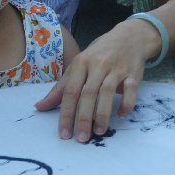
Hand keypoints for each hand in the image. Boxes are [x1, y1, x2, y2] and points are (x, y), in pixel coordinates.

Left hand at [34, 17, 158, 140]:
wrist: (131, 37)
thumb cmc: (100, 53)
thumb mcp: (79, 65)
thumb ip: (61, 88)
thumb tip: (40, 107)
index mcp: (81, 63)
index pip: (70, 91)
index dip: (66, 114)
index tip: (64, 133)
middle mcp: (98, 64)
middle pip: (88, 94)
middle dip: (83, 118)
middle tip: (81, 138)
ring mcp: (117, 68)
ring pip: (108, 92)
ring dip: (103, 114)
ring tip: (99, 132)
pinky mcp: (134, 73)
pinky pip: (131, 90)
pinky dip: (126, 104)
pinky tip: (121, 115)